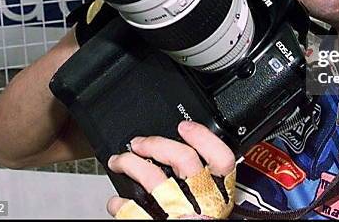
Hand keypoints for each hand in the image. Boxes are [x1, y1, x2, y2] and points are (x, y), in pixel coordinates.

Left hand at [106, 121, 235, 217]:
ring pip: (154, 180)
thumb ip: (205, 188)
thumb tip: (188, 155)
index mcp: (220, 199)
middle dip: (157, 145)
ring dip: (131, 165)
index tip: (184, 126)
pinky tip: (116, 201)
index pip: (222, 160)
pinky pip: (134, 212)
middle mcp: (202, 207)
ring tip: (120, 161)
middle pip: (185, 162)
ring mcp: (177, 219)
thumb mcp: (211, 211)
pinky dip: (120, 204)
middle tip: (140, 142)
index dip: (203, 138)